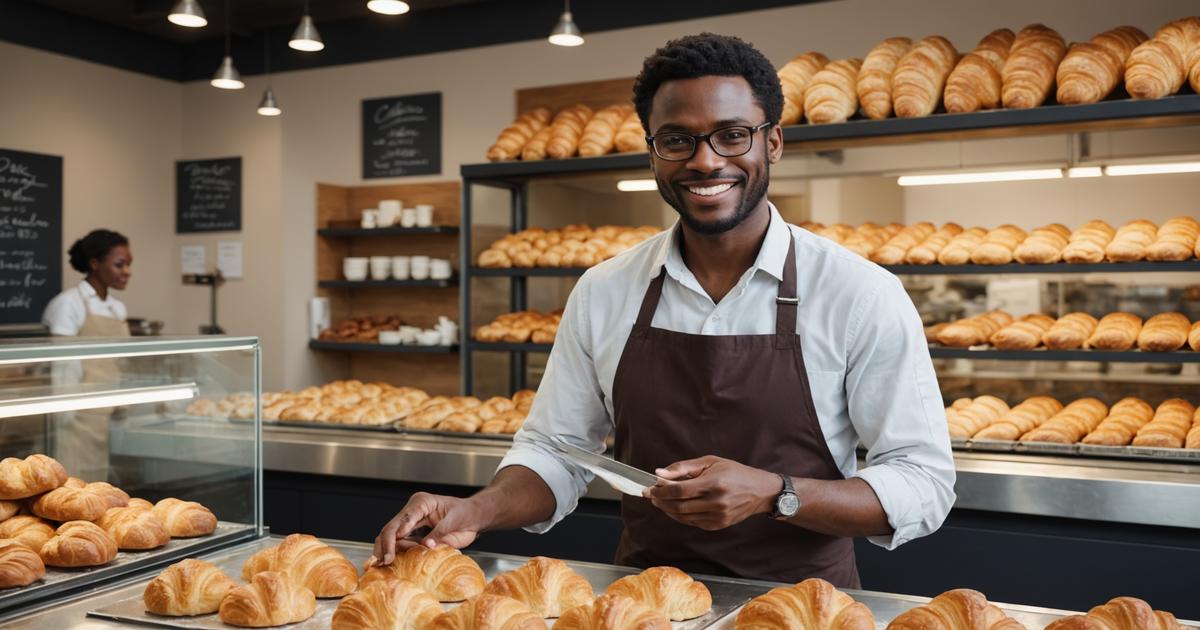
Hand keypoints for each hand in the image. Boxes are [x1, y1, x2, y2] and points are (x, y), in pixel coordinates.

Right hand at [369, 492, 490, 566]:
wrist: (472, 518)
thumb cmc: (466, 514)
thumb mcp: (455, 521)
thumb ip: (440, 532)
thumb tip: (425, 545)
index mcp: (422, 502)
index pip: (406, 517)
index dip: (399, 531)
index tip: (396, 543)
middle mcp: (412, 512)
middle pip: (392, 527)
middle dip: (386, 544)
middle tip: (385, 559)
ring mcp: (410, 524)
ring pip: (390, 536)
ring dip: (385, 550)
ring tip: (383, 563)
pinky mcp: (412, 535)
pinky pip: (398, 545)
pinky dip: (392, 553)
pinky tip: (389, 563)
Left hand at [643, 455, 781, 530]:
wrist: (760, 491)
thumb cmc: (734, 472)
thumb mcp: (710, 462)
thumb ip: (683, 468)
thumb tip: (659, 473)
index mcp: (713, 483)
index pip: (679, 490)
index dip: (660, 491)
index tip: (649, 489)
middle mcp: (716, 502)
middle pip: (678, 506)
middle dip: (660, 501)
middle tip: (652, 495)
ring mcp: (718, 516)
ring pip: (683, 517)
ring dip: (668, 510)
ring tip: (661, 501)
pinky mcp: (718, 525)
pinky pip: (692, 522)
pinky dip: (680, 516)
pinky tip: (676, 508)